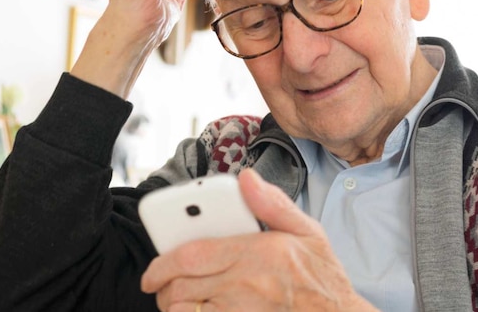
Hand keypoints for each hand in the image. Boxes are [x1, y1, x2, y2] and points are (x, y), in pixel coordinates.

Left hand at [141, 169, 377, 311]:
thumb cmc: (322, 278)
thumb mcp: (308, 231)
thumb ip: (273, 204)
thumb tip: (246, 178)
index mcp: (259, 253)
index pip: (192, 255)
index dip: (162, 262)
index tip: (155, 267)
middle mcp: (247, 285)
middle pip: (181, 286)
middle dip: (162, 285)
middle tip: (160, 281)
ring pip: (185, 311)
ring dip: (173, 305)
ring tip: (177, 298)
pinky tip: (197, 311)